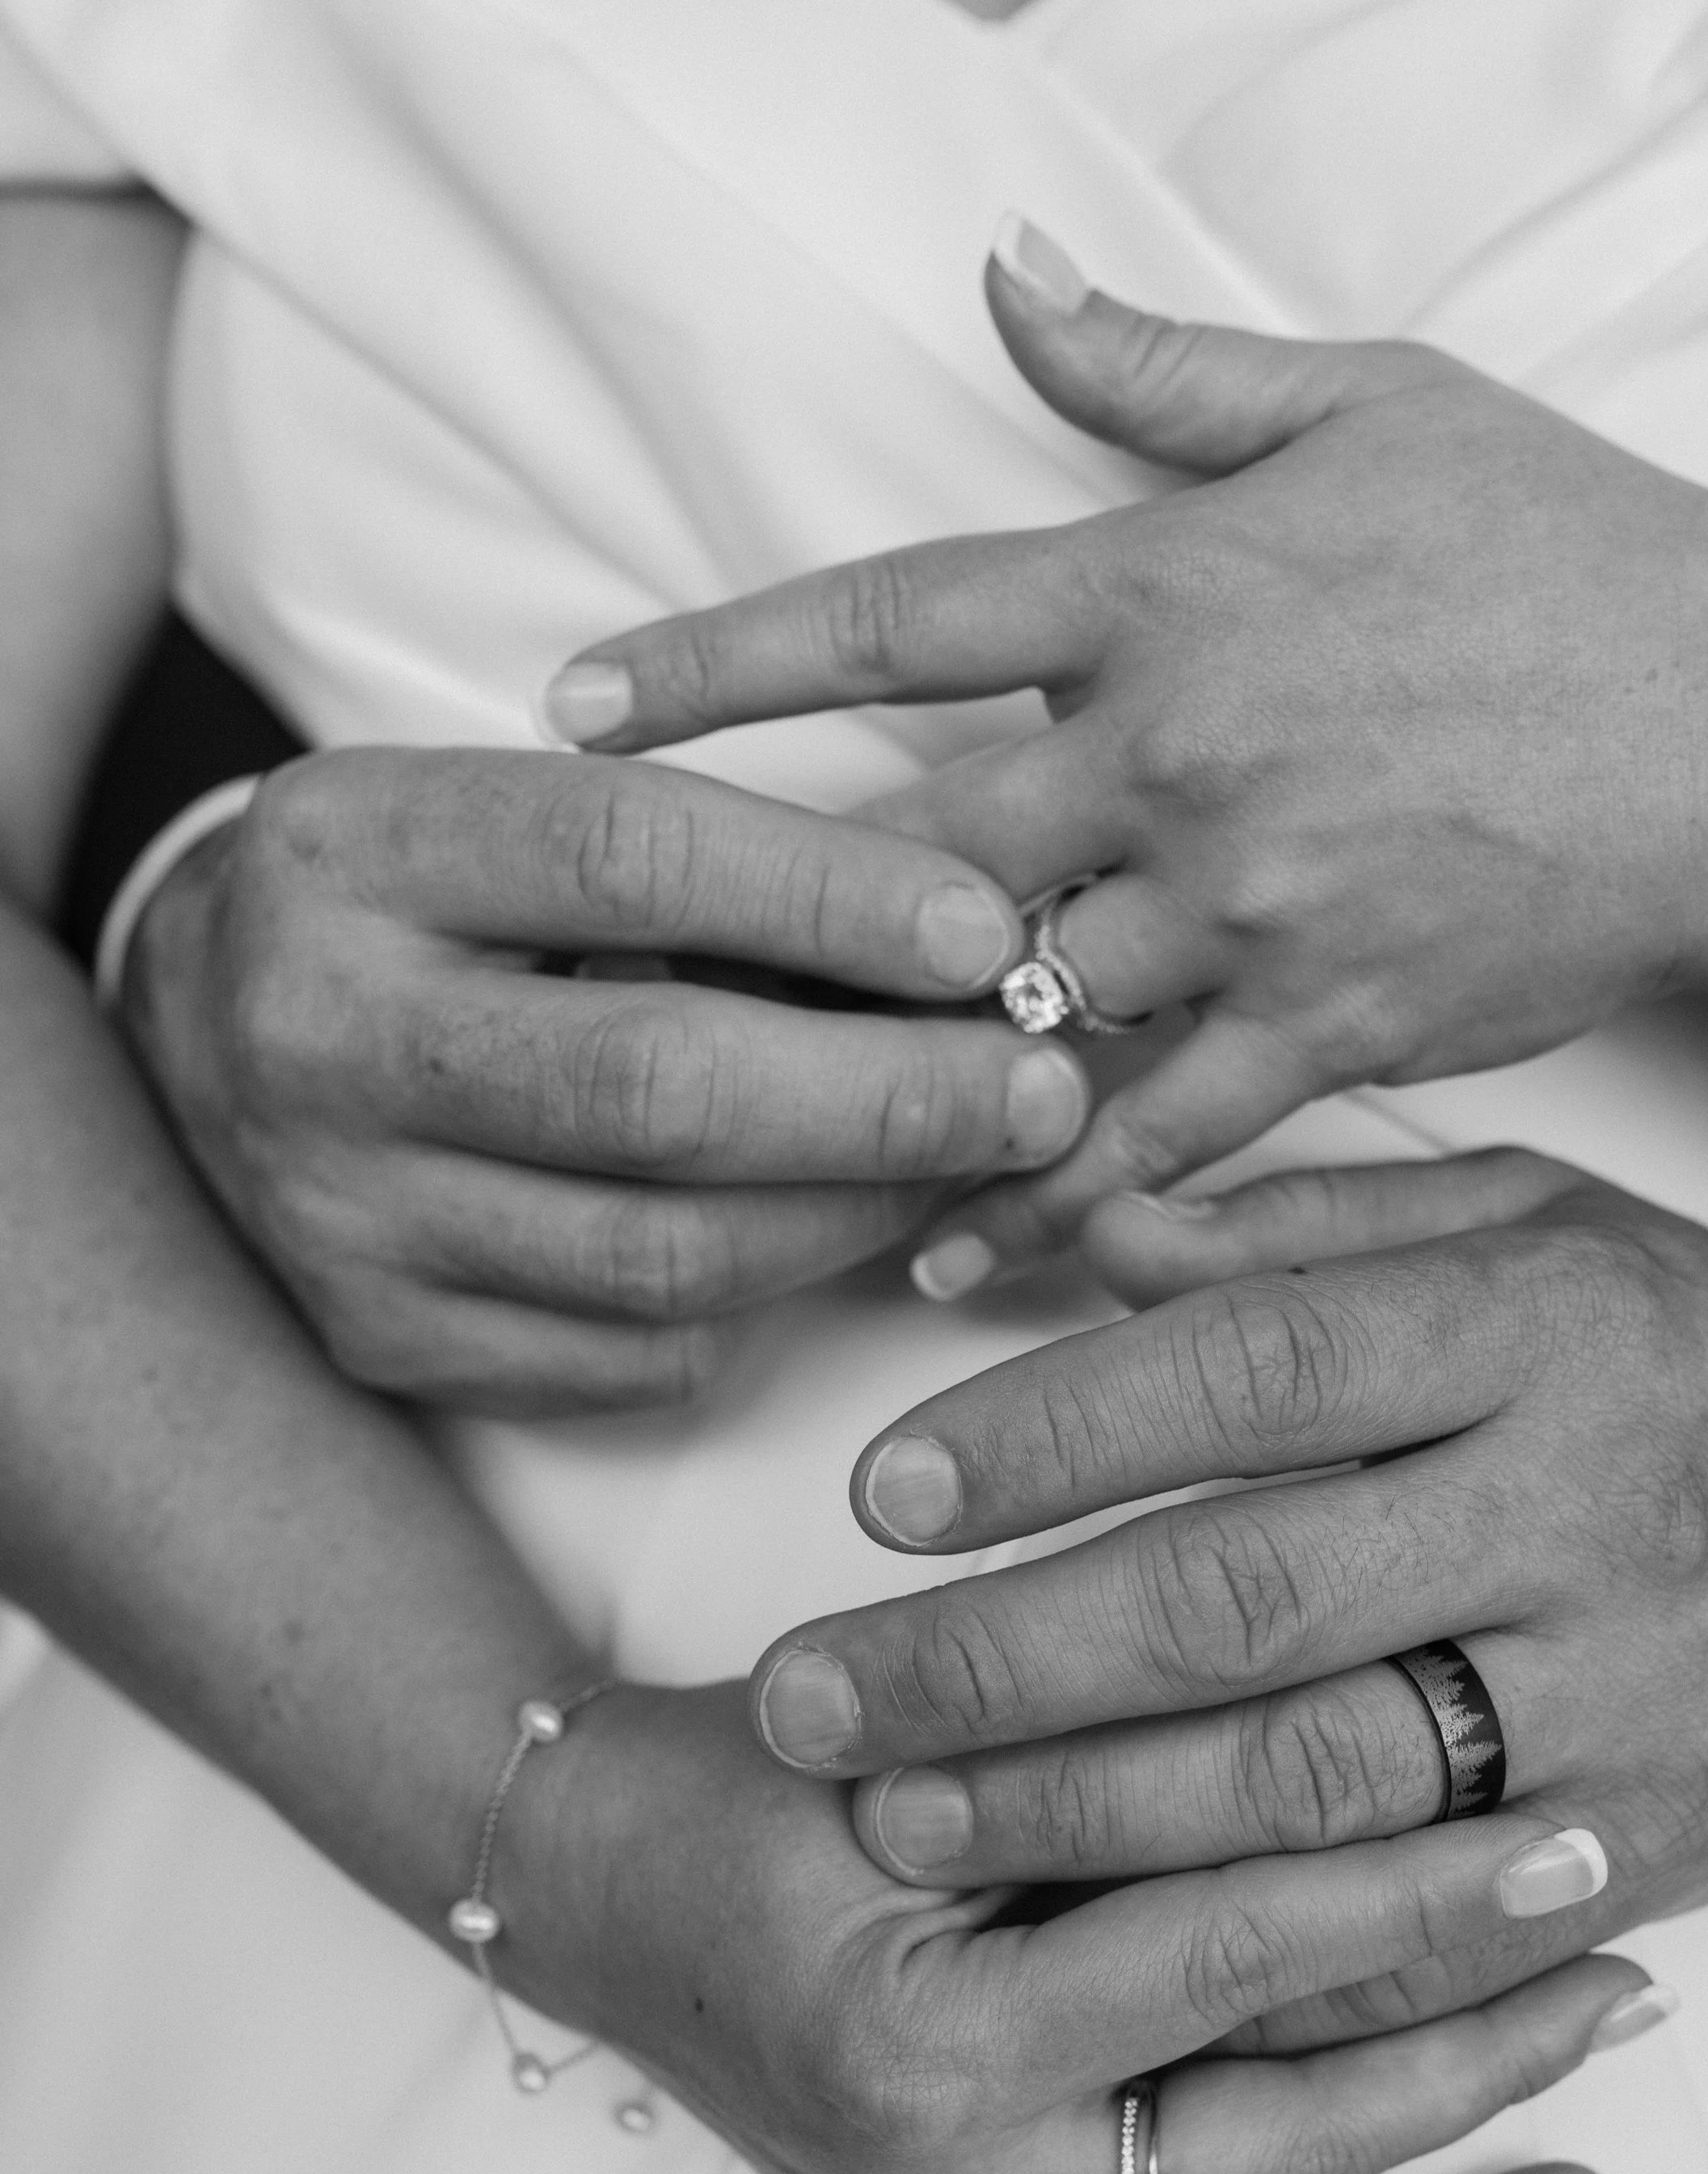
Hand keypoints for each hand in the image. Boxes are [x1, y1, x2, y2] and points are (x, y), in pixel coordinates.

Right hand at [120, 745, 1087, 1410]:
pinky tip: (841, 1237)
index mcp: (350, 849)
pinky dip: (767, 1303)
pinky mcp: (385, 1342)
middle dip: (892, 1096)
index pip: (627, 857)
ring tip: (974, 1164)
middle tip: (1044, 1089)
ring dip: (860, 1215)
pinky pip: (633, 1356)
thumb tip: (970, 941)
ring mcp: (343, 1215)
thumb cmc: (424, 904)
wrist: (197, 1035)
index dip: (834, 899)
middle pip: (659, 1086)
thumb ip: (704, 863)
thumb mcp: (512, 818)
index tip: (989, 936)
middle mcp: (318, 1037)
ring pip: (666, 1255)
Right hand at [510, 1679, 1644, 2173]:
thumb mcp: (915, 1747)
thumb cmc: (744, 1782)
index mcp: (939, 2045)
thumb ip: (1106, 1778)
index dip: (1424, 1897)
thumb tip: (1374, 1761)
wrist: (592, 1882)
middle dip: (1482, 2062)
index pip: (1246, 1965)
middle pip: (1292, 2146)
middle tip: (1631, 1981)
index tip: (1579, 1841)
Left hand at [544, 221, 1707, 1281]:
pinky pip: (1153, 1136)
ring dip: (886, 1083)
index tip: (571, 705)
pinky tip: (956, 1260)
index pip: (890, 618)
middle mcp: (1175, 753)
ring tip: (764, 1148)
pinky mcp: (1324, 1026)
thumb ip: (1162, 370)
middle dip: (786, 923)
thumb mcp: (1371, 406)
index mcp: (1161, 587)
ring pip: (1012, 1014)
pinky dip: (1049, 1206)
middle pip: (919, 854)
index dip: (716, 662)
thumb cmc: (1562, 554)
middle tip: (649, 981)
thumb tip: (1004, 274)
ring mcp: (1246, 904)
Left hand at [745, 1150, 1707, 2050]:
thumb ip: (1316, 1235)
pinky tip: (1090, 1944)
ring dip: (1079, 1821)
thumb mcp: (1542, 1230)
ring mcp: (1621, 1702)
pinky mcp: (1643, 1846)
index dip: (1051, 1433)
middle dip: (1000, 1664)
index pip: (1261, 1367)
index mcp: (1546, 1330)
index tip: (881, 1490)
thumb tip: (1086, 1243)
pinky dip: (1244, 1948)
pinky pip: (1417, 1926)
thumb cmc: (1704, 1361)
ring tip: (903, 1820)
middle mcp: (1582, 1514)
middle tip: (815, 1699)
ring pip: (1310, 1785)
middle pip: (1247, 1602)